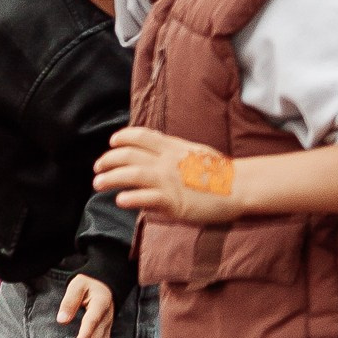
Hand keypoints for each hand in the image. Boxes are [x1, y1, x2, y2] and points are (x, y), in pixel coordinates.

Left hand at [56, 272, 117, 337]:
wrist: (107, 282)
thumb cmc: (89, 283)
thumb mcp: (77, 284)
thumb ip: (69, 300)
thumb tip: (61, 320)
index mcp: (101, 304)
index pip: (92, 321)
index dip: (85, 334)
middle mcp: (106, 319)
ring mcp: (107, 329)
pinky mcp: (105, 335)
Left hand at [94, 123, 232, 220]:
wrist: (240, 186)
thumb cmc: (220, 172)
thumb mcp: (195, 152)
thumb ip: (175, 151)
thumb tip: (159, 151)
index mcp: (173, 147)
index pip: (141, 136)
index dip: (122, 138)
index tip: (112, 143)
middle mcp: (167, 161)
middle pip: (128, 155)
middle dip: (108, 160)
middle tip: (97, 168)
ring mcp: (168, 180)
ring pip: (130, 175)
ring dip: (110, 178)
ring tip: (98, 184)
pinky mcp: (173, 201)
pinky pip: (144, 198)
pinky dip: (128, 197)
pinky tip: (120, 200)